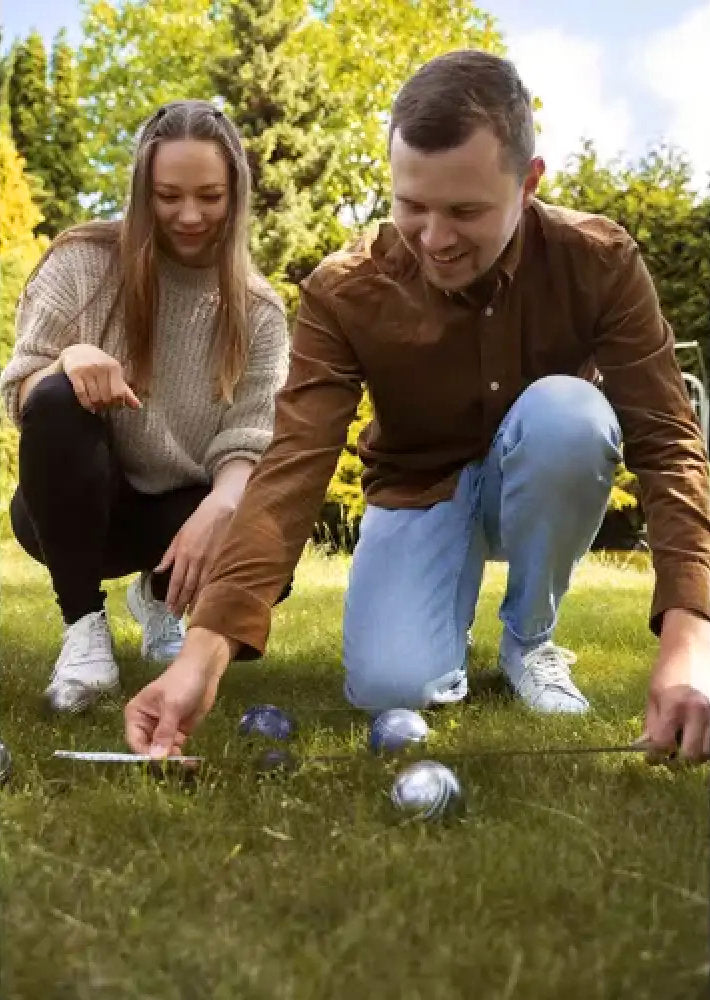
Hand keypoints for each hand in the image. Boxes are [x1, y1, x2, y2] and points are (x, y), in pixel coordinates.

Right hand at [60, 344, 141, 412]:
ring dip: (96, 405)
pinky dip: (86, 403)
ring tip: (97, 405)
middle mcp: (101, 367)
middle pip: (106, 397)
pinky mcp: (75, 373)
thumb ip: (125, 390)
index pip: (118, 393)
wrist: (77, 351)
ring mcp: (87, 369)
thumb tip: (138, 406)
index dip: (117, 402)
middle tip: (104, 405)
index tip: (114, 404)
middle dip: (106, 405)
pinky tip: (89, 406)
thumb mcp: (114, 374)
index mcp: (113, 367)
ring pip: (94, 397)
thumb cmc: (100, 366)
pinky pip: (81, 394)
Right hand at [124, 628, 232, 754]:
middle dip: (160, 760)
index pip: (135, 742)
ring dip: (173, 761)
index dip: (146, 754)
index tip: (161, 763)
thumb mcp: (172, 706)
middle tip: (176, 766)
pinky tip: (191, 762)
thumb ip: (164, 732)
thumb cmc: (182, 682)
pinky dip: (182, 757)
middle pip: (148, 750)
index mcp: (136, 715)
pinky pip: (176, 750)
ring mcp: (162, 730)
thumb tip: (155, 758)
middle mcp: (146, 725)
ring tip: (187, 764)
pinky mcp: (177, 733)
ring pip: (162, 753)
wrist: (204, 669)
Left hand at [155, 493, 234, 617]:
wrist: (223, 508)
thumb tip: (158, 570)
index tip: (169, 608)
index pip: (176, 581)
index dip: (172, 596)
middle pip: (188, 587)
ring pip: (202, 587)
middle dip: (182, 603)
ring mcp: (212, 561)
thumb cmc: (200, 519)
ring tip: (191, 614)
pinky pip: (216, 580)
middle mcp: (196, 560)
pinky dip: (211, 592)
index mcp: (183, 553)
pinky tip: (209, 601)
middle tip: (177, 616)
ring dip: (196, 602)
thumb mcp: (180, 534)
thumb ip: (169, 554)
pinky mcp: (224, 560)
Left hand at [641, 610, 709, 763]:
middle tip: (671, 754)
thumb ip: (651, 725)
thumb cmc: (669, 671)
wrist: (693, 648)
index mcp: (675, 706)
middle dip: (679, 760)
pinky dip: (708, 744)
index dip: (655, 756)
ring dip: (696, 753)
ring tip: (685, 743)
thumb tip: (646, 749)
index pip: (664, 744)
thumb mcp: (653, 695)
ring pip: (709, 752)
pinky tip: (697, 735)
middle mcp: (699, 712)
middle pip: (692, 755)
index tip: (652, 757)